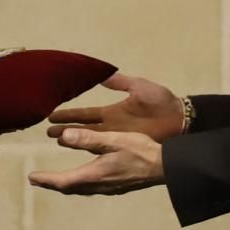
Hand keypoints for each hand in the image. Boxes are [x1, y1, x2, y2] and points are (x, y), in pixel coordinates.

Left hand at [29, 129, 164, 195]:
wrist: (165, 168)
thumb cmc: (141, 151)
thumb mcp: (114, 140)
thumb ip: (89, 139)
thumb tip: (64, 137)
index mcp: (95, 175)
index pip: (64, 181)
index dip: (46, 180)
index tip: (31, 178)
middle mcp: (99, 185)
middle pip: (69, 188)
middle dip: (52, 183)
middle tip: (37, 180)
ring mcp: (108, 188)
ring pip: (80, 189)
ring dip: (65, 184)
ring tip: (54, 180)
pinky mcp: (116, 187)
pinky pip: (90, 187)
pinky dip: (78, 183)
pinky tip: (81, 178)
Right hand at [47, 73, 182, 142]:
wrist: (181, 119)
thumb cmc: (162, 102)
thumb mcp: (139, 87)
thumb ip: (120, 82)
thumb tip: (101, 75)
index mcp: (112, 112)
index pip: (85, 114)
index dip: (69, 114)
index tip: (51, 115)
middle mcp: (111, 126)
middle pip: (82, 129)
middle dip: (65, 130)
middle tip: (47, 131)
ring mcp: (118, 138)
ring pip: (90, 141)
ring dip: (74, 141)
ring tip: (58, 141)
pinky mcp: (127, 147)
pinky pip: (105, 151)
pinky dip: (91, 152)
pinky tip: (80, 153)